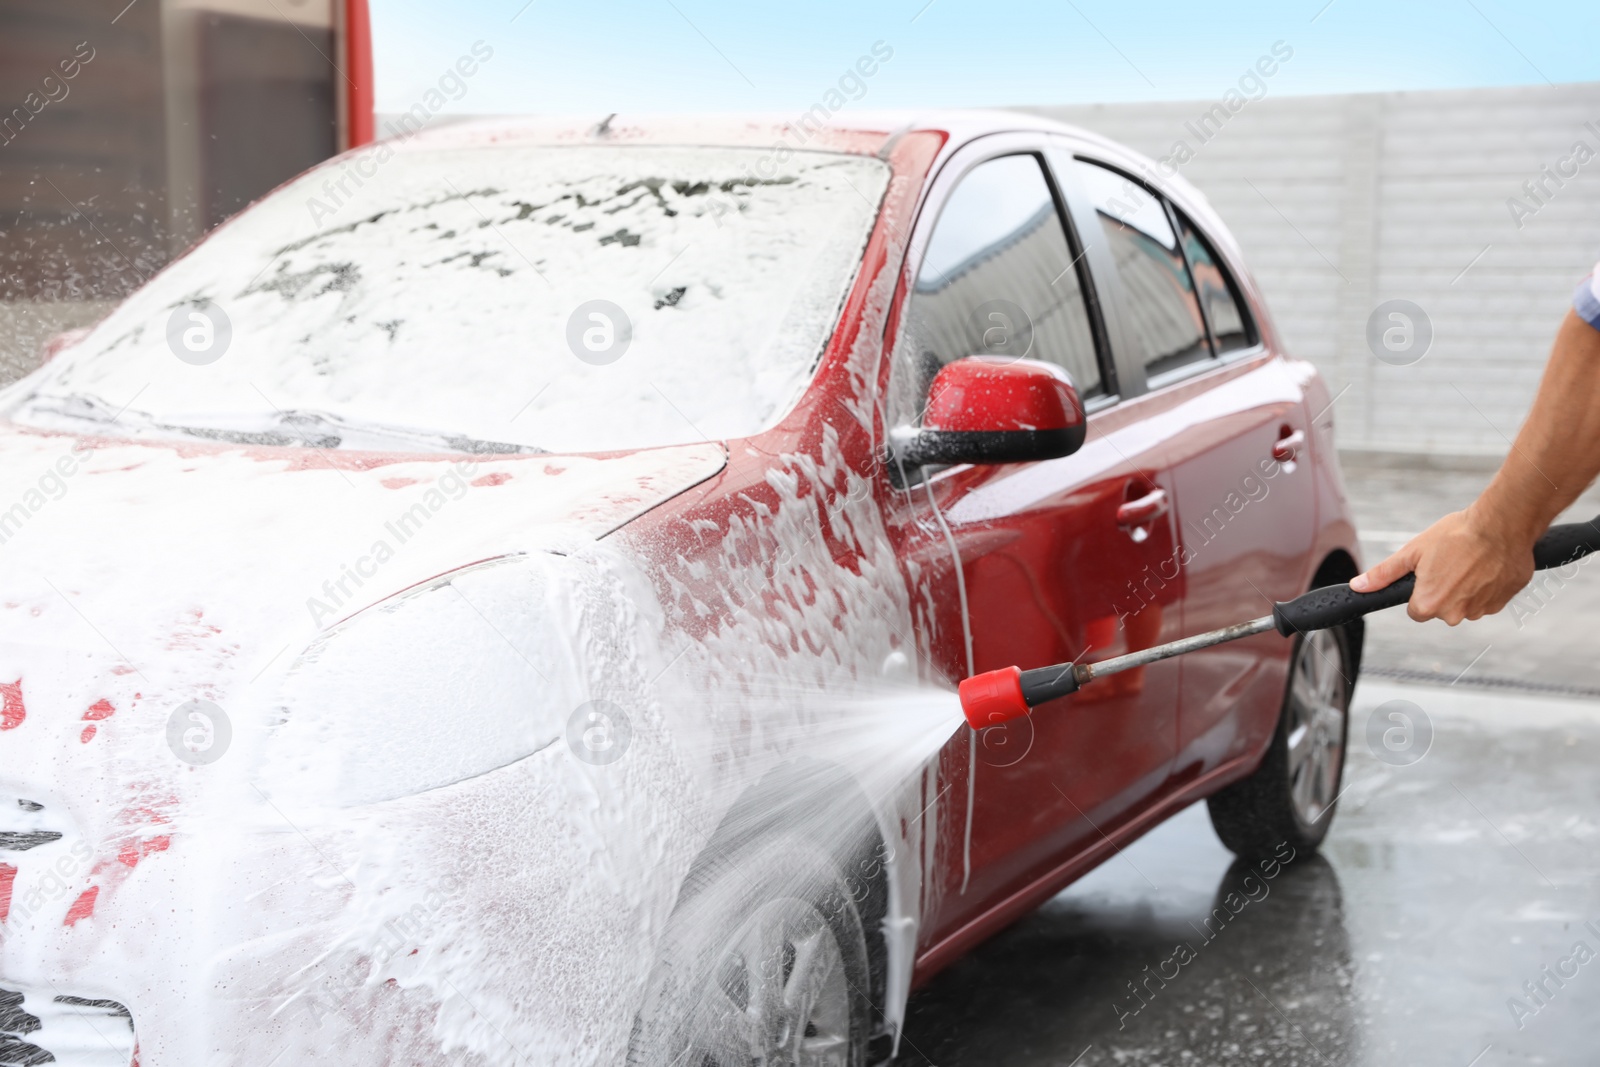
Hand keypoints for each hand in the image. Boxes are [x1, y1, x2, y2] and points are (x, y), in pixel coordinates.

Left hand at [1349, 506, 1534, 624]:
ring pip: (1465, 604)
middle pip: (1440, 608)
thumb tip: (1358, 586)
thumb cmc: (1457, 535)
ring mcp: (1481, 610)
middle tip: (1450, 563)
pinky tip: (1486, 566)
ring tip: (1469, 562)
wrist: (1501, 525)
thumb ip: (1383, 574)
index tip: (1427, 574)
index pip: (1415, 611)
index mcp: (1429, 604)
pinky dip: (1486, 586)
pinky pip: (1487, 599)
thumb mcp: (1412, 552)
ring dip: (1466, 588)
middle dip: (1442, 589)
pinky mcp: (1503, 603)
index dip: (1418, 591)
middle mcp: (1455, 614)